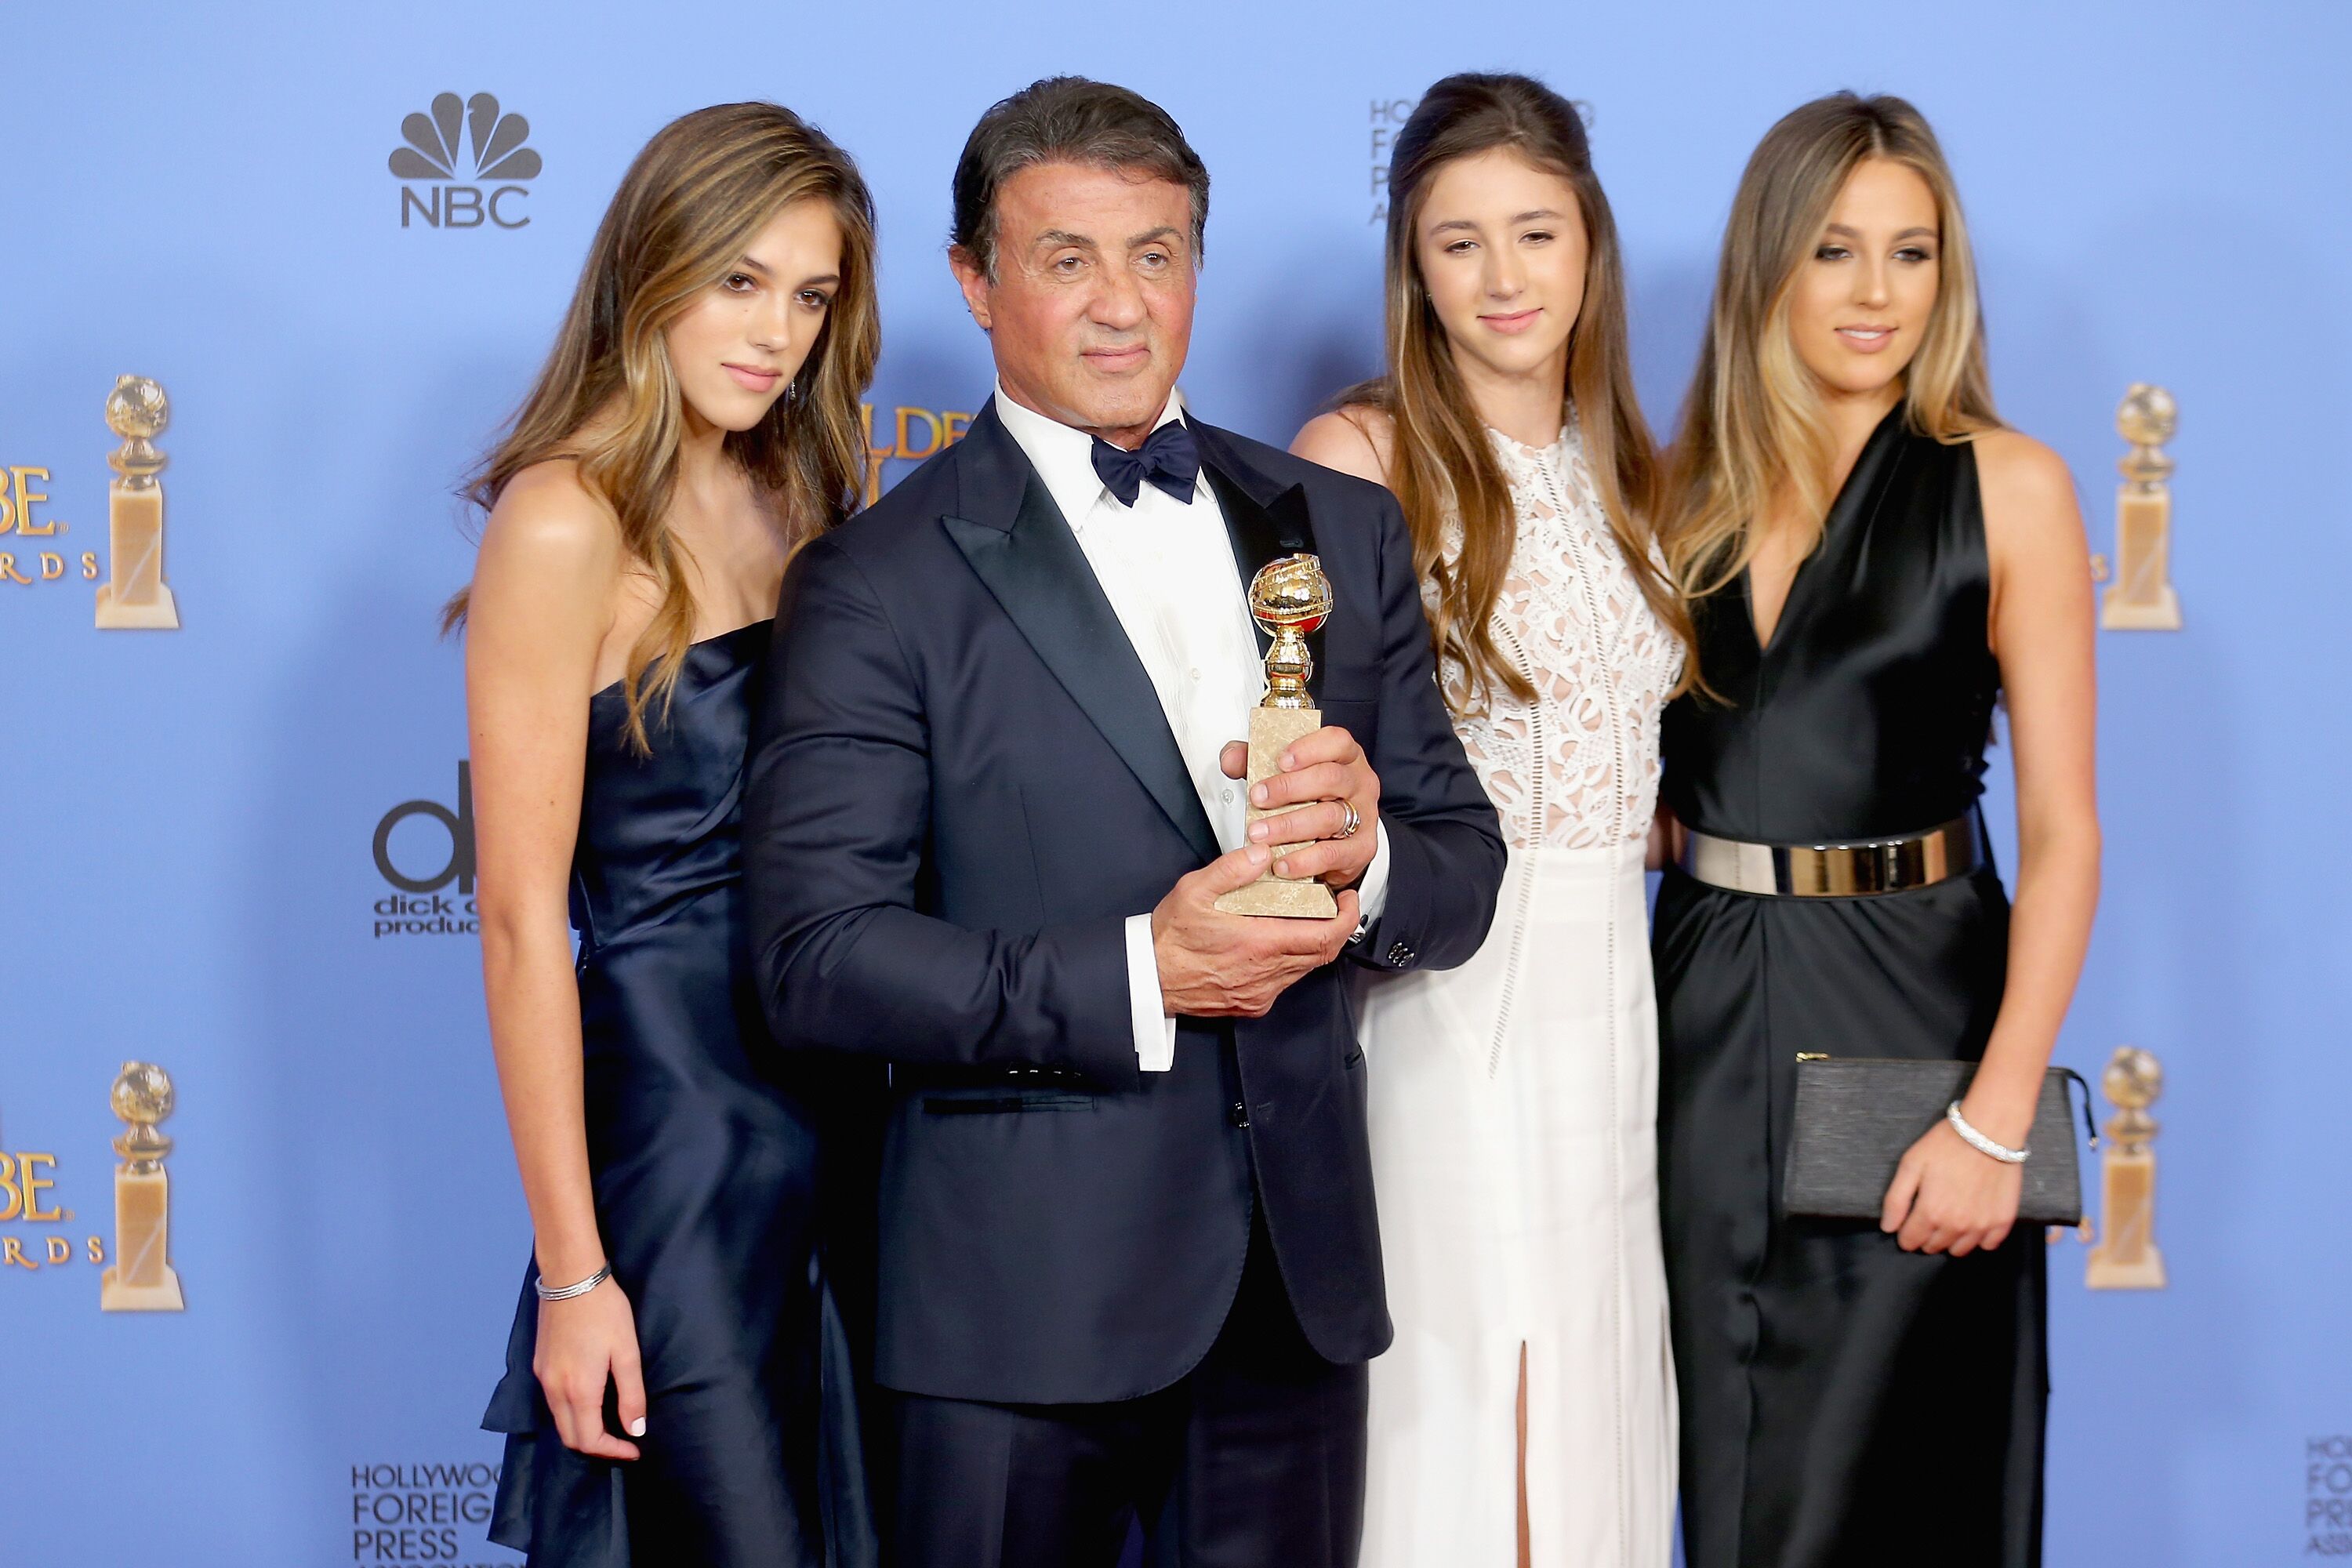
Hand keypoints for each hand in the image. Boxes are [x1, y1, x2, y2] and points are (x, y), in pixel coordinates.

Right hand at [532, 1274, 647, 1458]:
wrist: (570, 1277)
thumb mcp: (627, 1351)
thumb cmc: (605, 1310)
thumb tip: (635, 1429)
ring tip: (610, 1424)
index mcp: (578, 1390)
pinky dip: (571, 1413)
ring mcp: (542, 1377)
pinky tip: (590, 1401)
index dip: (613, 1451)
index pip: (590, 1440)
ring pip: (559, 1421)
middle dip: (596, 1446)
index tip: (634, 1449)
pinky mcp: (539, 1364)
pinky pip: (552, 1403)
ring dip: (582, 1430)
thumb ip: (631, 1394)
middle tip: (623, 1442)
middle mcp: (554, 1389)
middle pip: (570, 1437)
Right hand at [1152, 844, 1362, 1016]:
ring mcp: (1260, 993)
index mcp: (1259, 944)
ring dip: (1310, 945)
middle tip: (1332, 904)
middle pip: (1322, 954)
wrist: (1148, 979)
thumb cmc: (1169, 939)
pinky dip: (1288, 962)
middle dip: (1334, 927)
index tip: (1347, 899)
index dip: (1346, 918)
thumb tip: (1262, 854)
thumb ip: (1231, 869)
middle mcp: (1266, 974)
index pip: (1324, 937)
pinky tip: (1273, 945)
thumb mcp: (1194, 890)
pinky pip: (1284, 983)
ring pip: (1304, 968)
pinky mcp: (1252, 1004)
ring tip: (1301, 919)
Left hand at [1218, 726, 1379, 889]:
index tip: (1281, 761)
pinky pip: (1332, 853)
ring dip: (1289, 826)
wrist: (1336, 842)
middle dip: (1288, 788)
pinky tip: (1282, 862)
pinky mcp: (1361, 849)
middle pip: (1330, 777)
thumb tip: (1231, 759)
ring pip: (1329, 816)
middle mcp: (1358, 783)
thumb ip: (1254, 761)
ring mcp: (1364, 816)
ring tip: (1261, 833)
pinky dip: (1303, 860)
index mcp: (1344, 757)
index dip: (1309, 749)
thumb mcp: (1283, 775)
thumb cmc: (1312, 800)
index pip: (1337, 742)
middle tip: (1258, 798)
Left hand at [1879, 1118, 2025, 1255]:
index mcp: (1931, 1213)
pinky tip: (1973, 1221)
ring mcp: (1982, 1226)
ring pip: (1959, 1250)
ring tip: (1949, 1218)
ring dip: (1950, 1240)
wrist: (1989, 1132)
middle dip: (1926, 1235)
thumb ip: (1896, 1199)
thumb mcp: (1911, 1164)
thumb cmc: (1946, 1145)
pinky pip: (1988, 1245)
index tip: (1907, 1223)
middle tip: (1929, 1214)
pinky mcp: (2002, 1221)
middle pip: (1933, 1247)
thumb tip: (1888, 1227)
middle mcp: (1956, 1226)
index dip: (1905, 1234)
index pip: (1910, 1241)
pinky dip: (1979, 1239)